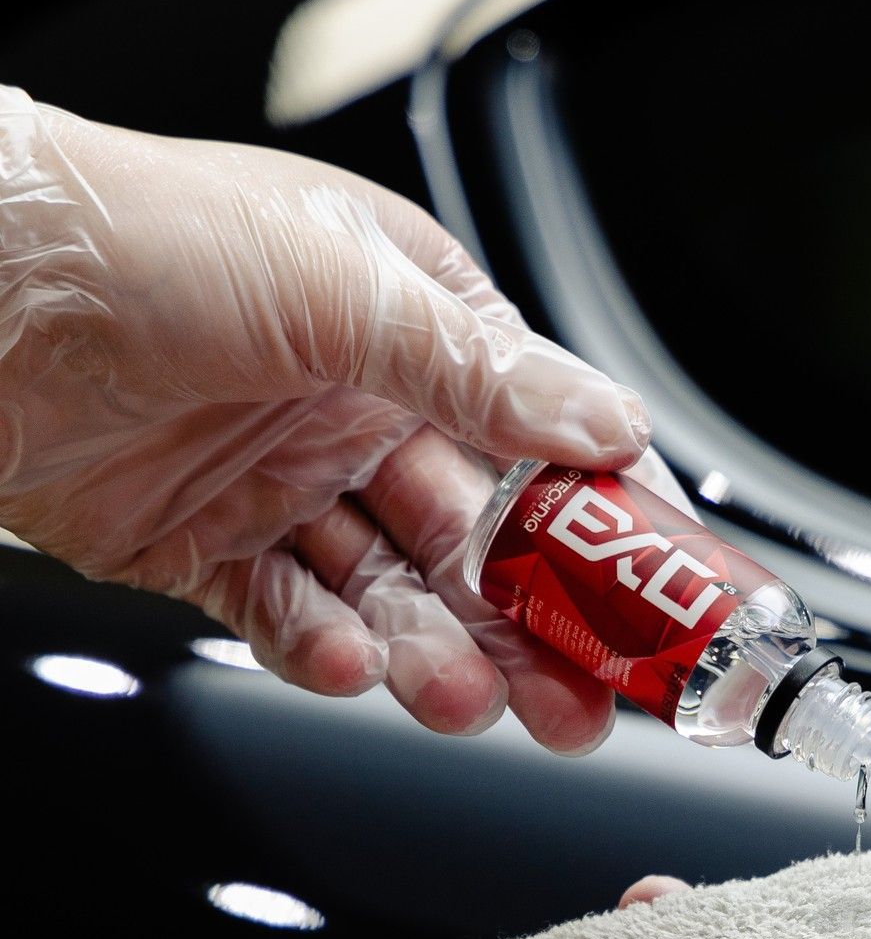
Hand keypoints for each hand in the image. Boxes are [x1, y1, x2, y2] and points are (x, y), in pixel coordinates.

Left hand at [0, 87, 660, 747]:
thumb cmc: (141, 239)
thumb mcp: (338, 288)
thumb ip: (479, 371)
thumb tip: (607, 423)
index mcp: (412, 324)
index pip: (542, 434)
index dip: (606, 519)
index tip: (660, 594)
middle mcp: (358, 405)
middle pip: (477, 539)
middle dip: (531, 623)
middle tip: (579, 699)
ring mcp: (286, 481)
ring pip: (395, 593)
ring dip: (435, 652)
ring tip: (460, 698)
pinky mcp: (213, 548)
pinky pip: (296, 619)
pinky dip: (330, 653)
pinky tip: (353, 666)